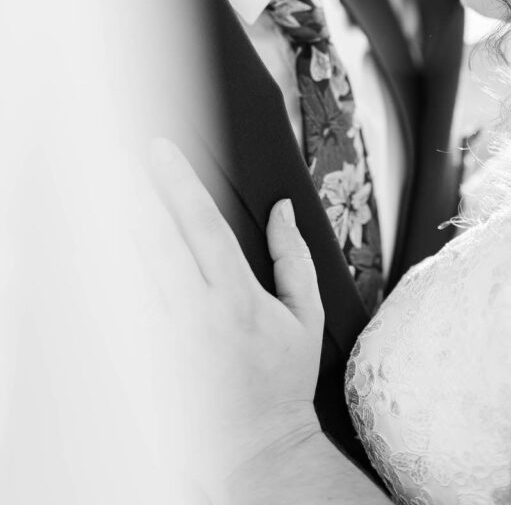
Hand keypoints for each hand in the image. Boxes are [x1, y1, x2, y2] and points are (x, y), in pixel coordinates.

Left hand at [137, 138, 324, 501]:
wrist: (253, 451)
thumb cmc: (281, 382)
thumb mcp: (307, 316)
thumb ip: (293, 257)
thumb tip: (284, 210)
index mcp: (236, 298)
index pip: (201, 223)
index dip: (179, 180)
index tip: (162, 151)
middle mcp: (194, 313)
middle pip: (154, 237)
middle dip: (135, 190)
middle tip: (120, 158)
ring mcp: (164, 336)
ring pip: (132, 266)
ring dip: (121, 224)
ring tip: (111, 189)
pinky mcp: (146, 356)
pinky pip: (126, 302)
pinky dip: (118, 269)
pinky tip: (114, 243)